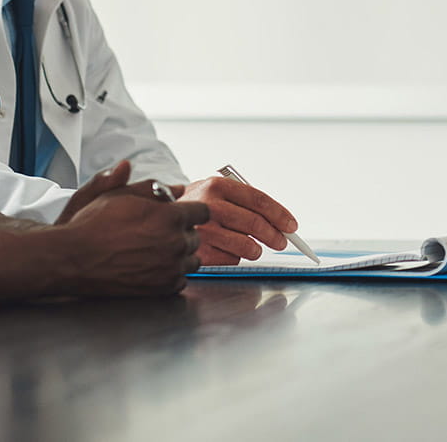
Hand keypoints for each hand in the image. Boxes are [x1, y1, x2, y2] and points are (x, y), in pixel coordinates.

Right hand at [58, 161, 210, 296]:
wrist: (72, 259)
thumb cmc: (94, 224)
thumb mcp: (121, 195)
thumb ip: (153, 189)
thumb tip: (177, 189)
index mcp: (171, 217)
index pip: (202, 211)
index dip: (189, 211)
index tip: (179, 214)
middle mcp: (176, 243)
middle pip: (196, 236)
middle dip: (181, 232)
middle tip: (158, 232)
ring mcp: (171, 267)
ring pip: (192, 259)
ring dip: (179, 254)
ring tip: (155, 250)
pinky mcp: (162, 287)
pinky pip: (181, 279)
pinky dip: (171, 273)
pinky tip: (153, 266)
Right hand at [178, 175, 298, 265]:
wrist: (155, 218)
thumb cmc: (193, 205)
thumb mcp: (213, 191)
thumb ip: (242, 201)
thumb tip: (281, 222)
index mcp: (218, 186)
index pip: (259, 200)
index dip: (280, 214)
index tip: (291, 225)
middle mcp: (209, 206)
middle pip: (256, 224)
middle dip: (275, 236)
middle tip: (281, 242)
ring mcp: (202, 231)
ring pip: (247, 246)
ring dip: (256, 250)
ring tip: (253, 248)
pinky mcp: (198, 252)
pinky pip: (231, 259)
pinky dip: (235, 257)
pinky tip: (226, 250)